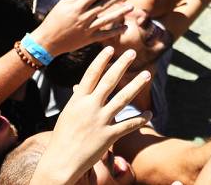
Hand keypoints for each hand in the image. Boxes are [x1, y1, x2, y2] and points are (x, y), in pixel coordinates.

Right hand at [32, 0, 132, 55]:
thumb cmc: (54, 19)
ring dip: (120, 13)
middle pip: (104, 5)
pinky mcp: (89, 40)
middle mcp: (83, 18)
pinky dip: (115, 31)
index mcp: (76, 7)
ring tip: (131, 7)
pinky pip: (105, 35)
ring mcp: (87, 29)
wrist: (47, 42)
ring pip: (107, 20)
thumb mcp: (63, 4)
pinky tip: (125, 27)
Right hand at [39, 47, 151, 183]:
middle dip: (122, 65)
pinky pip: (128, 125)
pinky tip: (150, 113)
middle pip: (109, 81)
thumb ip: (78, 99)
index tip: (110, 48)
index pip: (91, 74)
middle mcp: (90, 107)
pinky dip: (140, 119)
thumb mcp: (68, 113)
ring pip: (123, 99)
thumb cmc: (63, 137)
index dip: (101, 60)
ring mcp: (100, 121)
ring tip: (147, 74)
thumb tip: (80, 86)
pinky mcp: (108, 136)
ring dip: (137, 85)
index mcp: (78, 100)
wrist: (60, 162)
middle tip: (132, 52)